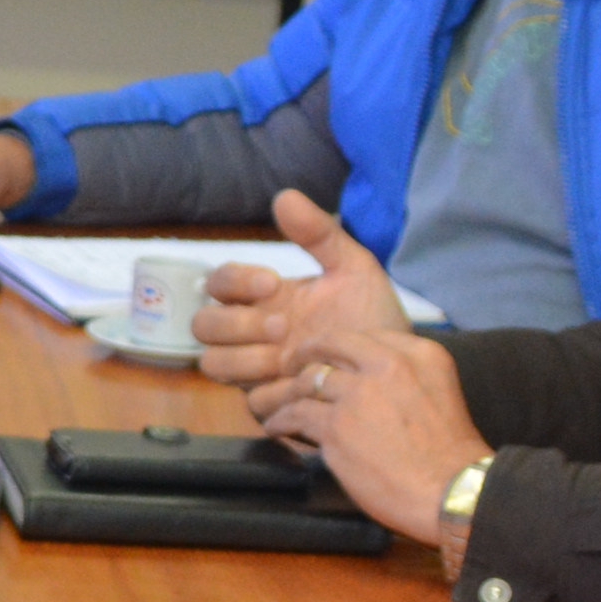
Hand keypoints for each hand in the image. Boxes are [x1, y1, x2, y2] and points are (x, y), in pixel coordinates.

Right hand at [189, 189, 411, 392]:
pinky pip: (246, 401)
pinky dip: (267, 391)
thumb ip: (319, 234)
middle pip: (203, 326)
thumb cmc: (373, 319)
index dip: (234, 281)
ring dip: (242, 359)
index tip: (271, 284)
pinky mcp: (271, 405)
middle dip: (235, 324)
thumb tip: (284, 196)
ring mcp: (256, 371)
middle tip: (280, 326)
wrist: (397, 371)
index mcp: (265, 299)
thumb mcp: (354, 269)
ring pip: (211, 363)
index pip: (219, 283)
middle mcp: (251, 334)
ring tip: (283, 357)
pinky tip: (299, 383)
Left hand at [270, 326, 491, 544]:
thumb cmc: (448, 454)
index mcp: (419, 354)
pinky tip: (276, 427)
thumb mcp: (438, 393)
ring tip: (281, 402)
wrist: (453, 491)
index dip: (339, 346)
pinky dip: (280, 420)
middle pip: (331, 345)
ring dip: (289, 392)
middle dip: (306, 354)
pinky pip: (295, 414)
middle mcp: (388, 364)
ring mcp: (359, 394)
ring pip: (308, 380)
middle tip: (291, 365)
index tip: (328, 357)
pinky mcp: (336, 426)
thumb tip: (364, 378)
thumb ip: (405, 378)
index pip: (365, 336)